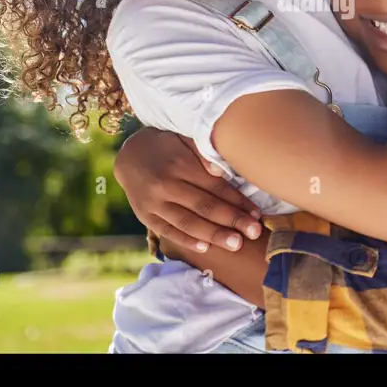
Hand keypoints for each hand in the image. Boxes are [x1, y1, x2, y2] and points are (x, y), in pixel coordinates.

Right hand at [113, 128, 262, 253]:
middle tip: (255, 232)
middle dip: (232, 221)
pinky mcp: (146, 216)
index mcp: (180, 165)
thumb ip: (203, 152)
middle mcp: (166, 186)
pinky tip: (206, 248)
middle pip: (205, 207)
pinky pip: (168, 231)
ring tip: (236, 244)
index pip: (215, 187)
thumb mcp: (184, 138)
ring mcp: (154, 204)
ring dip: (214, 235)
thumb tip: (220, 171)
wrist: (130, 154)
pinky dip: (187, 240)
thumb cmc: (167, 145)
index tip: (257, 213)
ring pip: (188, 223)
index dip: (237, 201)